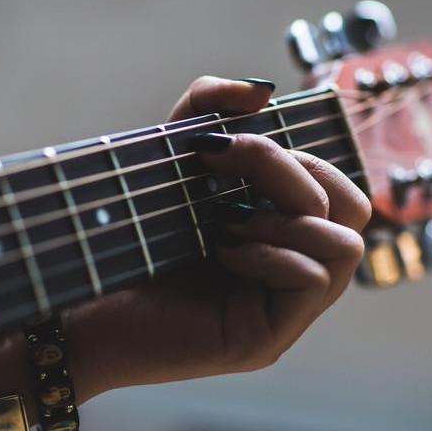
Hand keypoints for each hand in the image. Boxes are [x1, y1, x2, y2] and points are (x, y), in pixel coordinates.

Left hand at [66, 76, 370, 401]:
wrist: (78, 298)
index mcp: (279, 230)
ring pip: (347, 246)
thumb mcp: (169, 155)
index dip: (296, 155)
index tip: (218, 148)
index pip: (337, 186)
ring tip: (224, 223)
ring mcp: (283, 309)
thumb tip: (263, 90)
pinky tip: (220, 252)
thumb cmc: (124, 231)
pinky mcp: (266, 340)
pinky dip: (271, 254)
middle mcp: (290, 268)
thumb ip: (207, 108)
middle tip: (225, 175)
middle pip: (353, 208)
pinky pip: (315, 280)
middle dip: (293, 175)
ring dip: (284, 218)